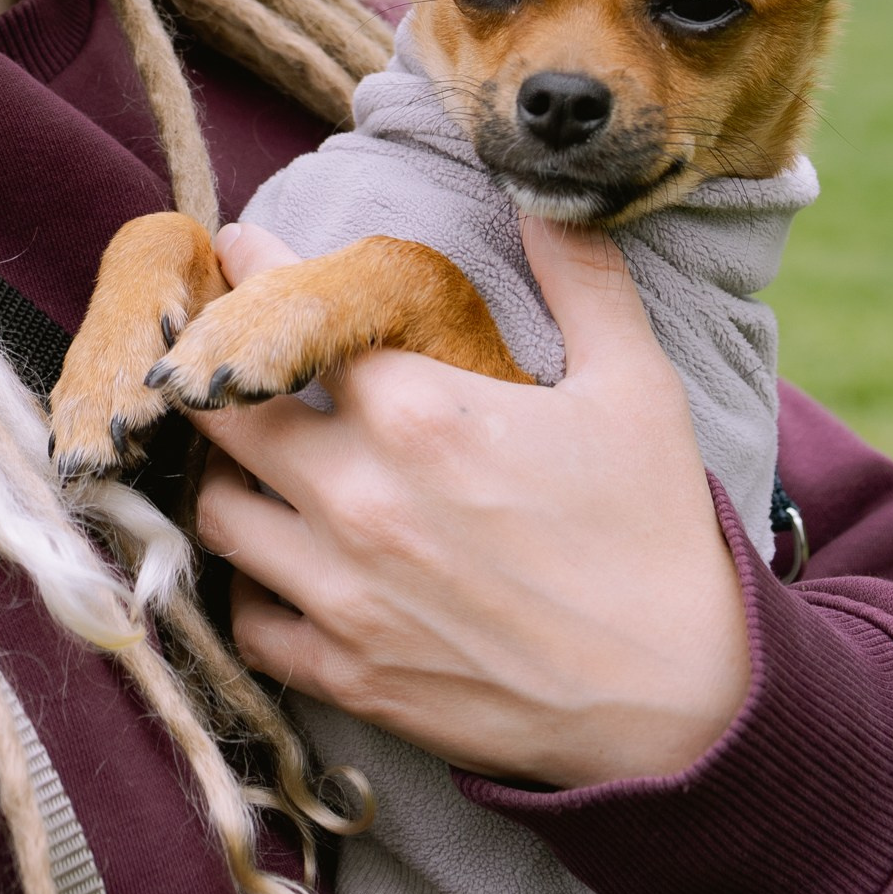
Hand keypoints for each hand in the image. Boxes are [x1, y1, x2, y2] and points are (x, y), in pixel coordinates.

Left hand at [190, 215, 750, 786]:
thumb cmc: (656, 533)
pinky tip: (276, 558)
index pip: (292, 319)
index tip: (238, 246)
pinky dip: (248, 584)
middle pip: (222, 414)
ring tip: (242, 454)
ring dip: (224, 477)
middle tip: (214, 350)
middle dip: (209, 371)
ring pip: (216, 513)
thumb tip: (541, 190)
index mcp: (419, 414)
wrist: (683, 703)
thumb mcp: (635, 383)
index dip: (255, 270)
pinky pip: (246, 619)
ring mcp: (344, 594)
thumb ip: (580, 274)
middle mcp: (359, 499)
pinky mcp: (347, 675)